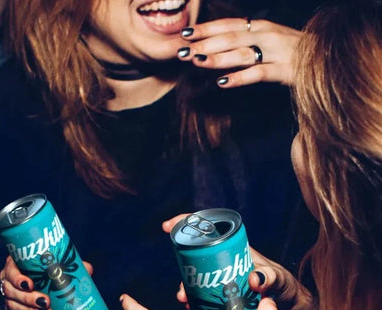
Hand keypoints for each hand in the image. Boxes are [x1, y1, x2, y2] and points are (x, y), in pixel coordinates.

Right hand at [0, 255, 93, 309]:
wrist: (46, 282)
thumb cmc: (50, 268)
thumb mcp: (60, 264)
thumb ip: (72, 264)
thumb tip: (88, 269)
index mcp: (16, 264)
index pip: (10, 271)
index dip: (17, 279)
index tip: (30, 285)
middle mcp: (9, 280)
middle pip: (11, 291)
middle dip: (28, 299)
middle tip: (45, 302)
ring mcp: (11, 296)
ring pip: (14, 306)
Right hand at [162, 214, 316, 309]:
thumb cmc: (290, 292)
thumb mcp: (281, 281)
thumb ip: (270, 277)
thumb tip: (253, 279)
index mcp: (236, 250)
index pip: (209, 230)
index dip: (188, 225)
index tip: (169, 226)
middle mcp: (226, 264)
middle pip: (196, 259)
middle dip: (183, 270)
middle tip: (180, 289)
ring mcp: (223, 282)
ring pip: (196, 279)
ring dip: (186, 290)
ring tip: (185, 302)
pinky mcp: (223, 300)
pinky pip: (202, 298)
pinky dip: (194, 304)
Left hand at [177, 18, 299, 86]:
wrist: (328, 58)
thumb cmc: (292, 52)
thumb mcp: (268, 40)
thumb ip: (244, 42)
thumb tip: (215, 48)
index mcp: (261, 26)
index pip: (228, 24)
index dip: (206, 28)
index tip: (185, 33)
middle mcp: (267, 35)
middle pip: (230, 38)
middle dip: (204, 44)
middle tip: (182, 51)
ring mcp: (276, 52)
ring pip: (241, 53)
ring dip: (217, 58)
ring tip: (196, 62)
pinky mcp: (284, 71)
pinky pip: (257, 74)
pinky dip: (238, 78)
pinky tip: (221, 83)